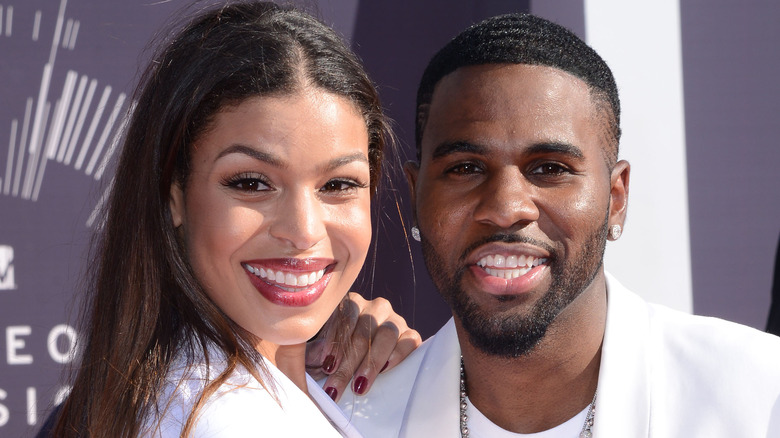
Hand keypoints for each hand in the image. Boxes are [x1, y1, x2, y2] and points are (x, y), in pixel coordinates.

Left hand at [306, 292, 421, 401]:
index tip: (327, 366)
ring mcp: (394, 319)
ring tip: (359, 385)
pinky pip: (409, 340)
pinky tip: (385, 369)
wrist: (360, 361)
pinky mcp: (409, 334)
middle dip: (349, 362)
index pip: (345, 317)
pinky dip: (398, 354)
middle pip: (364, 330)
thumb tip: (311, 359)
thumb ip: (314, 353)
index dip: (336, 343)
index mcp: (351, 304)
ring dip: (371, 362)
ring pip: (386, 334)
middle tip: (336, 386)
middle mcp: (374, 307)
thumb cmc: (336, 356)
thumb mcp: (320, 353)